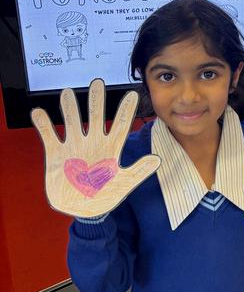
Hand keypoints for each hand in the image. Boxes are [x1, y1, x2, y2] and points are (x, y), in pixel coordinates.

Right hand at [31, 78, 160, 217]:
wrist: (83, 209)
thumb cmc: (106, 195)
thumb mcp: (124, 184)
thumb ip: (139, 171)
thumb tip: (156, 159)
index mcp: (111, 148)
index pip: (120, 125)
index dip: (126, 111)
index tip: (132, 94)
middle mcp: (93, 142)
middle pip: (95, 117)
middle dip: (96, 101)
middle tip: (98, 82)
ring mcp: (74, 146)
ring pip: (72, 122)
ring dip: (69, 108)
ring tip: (67, 92)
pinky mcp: (57, 154)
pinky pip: (49, 136)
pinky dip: (44, 124)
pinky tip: (38, 112)